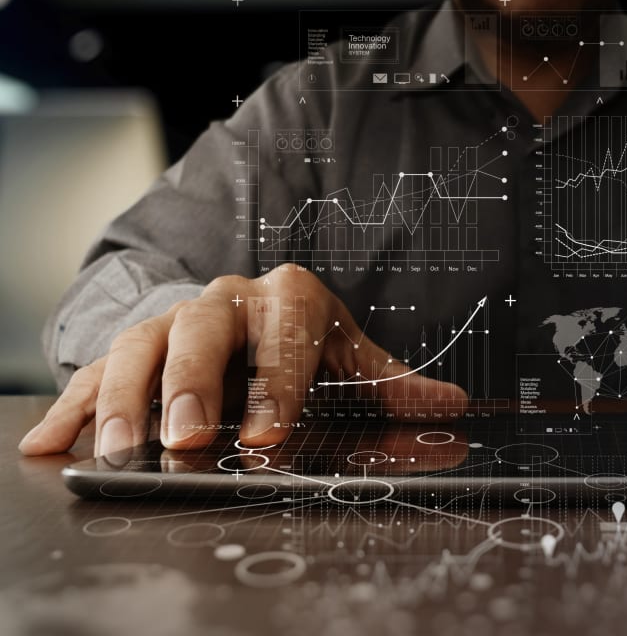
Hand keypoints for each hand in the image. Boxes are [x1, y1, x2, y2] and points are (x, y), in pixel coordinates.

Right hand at [20, 264, 466, 456]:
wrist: (249, 311)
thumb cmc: (301, 339)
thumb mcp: (348, 354)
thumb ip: (391, 383)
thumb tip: (453, 405)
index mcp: (287, 299)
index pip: (284, 336)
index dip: (276, 383)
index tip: (269, 432)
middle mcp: (226, 302)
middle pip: (202, 330)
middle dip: (193, 384)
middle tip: (189, 436)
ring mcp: (173, 321)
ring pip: (140, 347)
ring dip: (127, 399)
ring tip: (121, 450)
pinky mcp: (132, 347)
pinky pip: (94, 371)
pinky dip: (73, 406)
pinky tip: (50, 443)